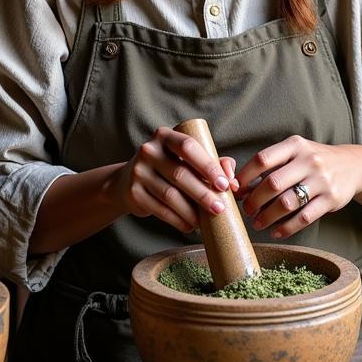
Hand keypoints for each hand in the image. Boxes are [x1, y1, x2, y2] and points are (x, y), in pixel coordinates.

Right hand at [109, 127, 238, 233]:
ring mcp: (138, 171)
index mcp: (164, 136)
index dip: (208, 166)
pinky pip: (160, 210)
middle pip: (180, 174)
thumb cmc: (168, 167)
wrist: (128, 181)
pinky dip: (178, 220)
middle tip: (220, 208)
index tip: (224, 185)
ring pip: (170, 195)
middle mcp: (149, 150)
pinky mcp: (134, 193)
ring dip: (191, 212)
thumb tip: (233, 181)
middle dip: (203, 194)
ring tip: (205, 221)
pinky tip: (189, 226)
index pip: (188, 147)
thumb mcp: (187, 159)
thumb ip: (213, 163)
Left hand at [235, 136, 361, 238]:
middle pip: (272, 183)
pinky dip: (286, 228)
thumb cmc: (313, 161)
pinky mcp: (331, 199)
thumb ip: (270, 165)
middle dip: (254, 200)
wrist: (352, 166)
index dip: (245, 176)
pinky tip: (276, 231)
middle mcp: (309, 160)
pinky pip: (304, 217)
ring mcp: (322, 180)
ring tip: (258, 223)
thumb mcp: (295, 153)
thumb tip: (239, 187)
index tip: (236, 189)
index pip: (263, 159)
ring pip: (287, 203)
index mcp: (295, 146)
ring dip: (267, 216)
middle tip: (247, 210)